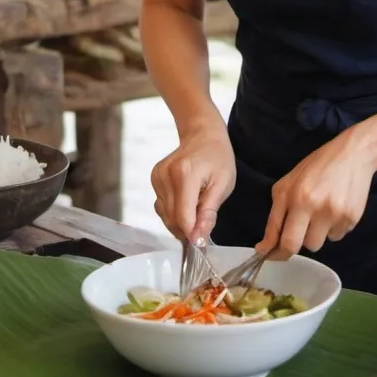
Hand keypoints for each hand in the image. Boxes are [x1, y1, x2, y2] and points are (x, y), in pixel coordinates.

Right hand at [151, 118, 235, 242]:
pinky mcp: (153, 178)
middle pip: (172, 219)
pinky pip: (161, 206)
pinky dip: (173, 211)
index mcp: (185, 175)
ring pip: (165, 215)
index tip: (202, 242)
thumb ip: (209, 212)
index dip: (192, 234)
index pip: (183, 217)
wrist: (202, 134)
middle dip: (187, 229)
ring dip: (180, 221)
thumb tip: (198, 239)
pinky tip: (186, 201)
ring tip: (197, 207)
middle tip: (203, 226)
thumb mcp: (223, 184)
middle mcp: (166, 176)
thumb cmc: (218, 158)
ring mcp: (157, 176)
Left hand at [259, 131, 376, 257]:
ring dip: (315, 234)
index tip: (268, 255)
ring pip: (319, 244)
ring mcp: (337, 215)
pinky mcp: (353, 219)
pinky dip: (332, 228)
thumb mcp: (288, 184)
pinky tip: (335, 209)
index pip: (285, 240)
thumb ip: (275, 216)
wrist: (354, 154)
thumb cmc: (316, 167)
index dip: (275, 253)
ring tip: (319, 213)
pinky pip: (336, 236)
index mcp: (297, 198)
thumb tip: (265, 247)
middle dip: (295, 244)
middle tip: (296, 230)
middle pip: (302, 247)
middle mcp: (317, 208)